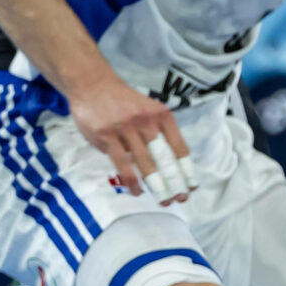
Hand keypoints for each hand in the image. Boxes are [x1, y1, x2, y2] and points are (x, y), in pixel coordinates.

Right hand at [68, 75, 198, 204]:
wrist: (93, 85)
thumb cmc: (124, 102)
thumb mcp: (149, 110)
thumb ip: (160, 132)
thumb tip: (172, 163)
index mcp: (162, 115)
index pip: (179, 147)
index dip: (186, 169)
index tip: (192, 186)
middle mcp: (147, 122)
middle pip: (165, 158)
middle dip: (175, 182)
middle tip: (181, 199)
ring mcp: (126, 129)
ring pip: (145, 163)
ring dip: (156, 185)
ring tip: (163, 200)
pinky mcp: (107, 137)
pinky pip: (122, 164)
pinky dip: (132, 181)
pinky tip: (137, 191)